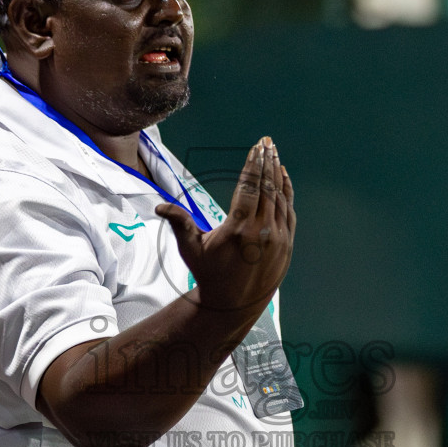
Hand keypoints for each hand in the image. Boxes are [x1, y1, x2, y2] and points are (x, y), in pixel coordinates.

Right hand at [156, 137, 293, 313]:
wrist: (234, 304)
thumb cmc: (209, 273)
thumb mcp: (191, 249)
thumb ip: (179, 223)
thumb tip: (159, 207)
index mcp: (239, 230)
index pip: (249, 188)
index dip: (253, 165)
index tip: (256, 148)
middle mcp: (262, 232)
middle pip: (267, 187)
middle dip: (267, 162)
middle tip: (267, 142)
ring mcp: (278, 238)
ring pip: (280, 197)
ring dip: (277, 173)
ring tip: (273, 154)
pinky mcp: (287, 244)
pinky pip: (288, 211)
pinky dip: (286, 192)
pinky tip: (282, 177)